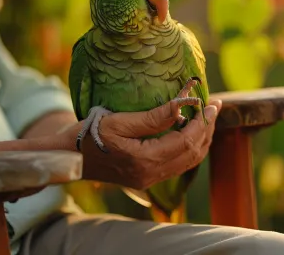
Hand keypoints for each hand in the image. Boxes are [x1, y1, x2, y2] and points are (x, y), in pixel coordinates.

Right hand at [80, 99, 221, 189]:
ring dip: (201, 139)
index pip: (186, 142)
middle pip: (192, 154)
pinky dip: (190, 148)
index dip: (203, 123)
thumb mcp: (119, 121)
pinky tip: (191, 132)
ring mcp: (149, 179)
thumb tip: (182, 106)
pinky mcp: (146, 178)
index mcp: (145, 160)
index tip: (211, 103)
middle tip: (215, 106)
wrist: (68, 157)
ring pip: (188, 161)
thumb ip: (154, 118)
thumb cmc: (90, 134)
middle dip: (207, 129)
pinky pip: (177, 165)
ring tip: (208, 118)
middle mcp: (150, 174)